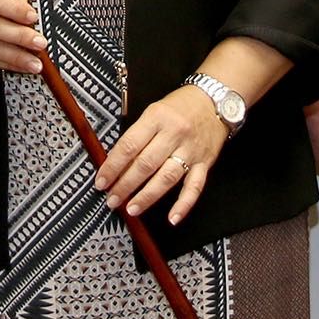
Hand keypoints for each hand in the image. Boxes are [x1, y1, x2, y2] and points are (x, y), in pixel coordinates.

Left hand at [98, 85, 226, 223]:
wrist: (216, 99)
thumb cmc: (181, 105)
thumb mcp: (154, 109)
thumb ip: (138, 133)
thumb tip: (116, 161)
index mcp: (157, 117)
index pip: (129, 145)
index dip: (113, 166)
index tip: (101, 180)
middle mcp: (174, 134)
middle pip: (145, 164)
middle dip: (125, 185)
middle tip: (112, 199)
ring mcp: (190, 150)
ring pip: (167, 177)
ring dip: (147, 196)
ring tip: (132, 208)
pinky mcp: (205, 163)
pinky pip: (194, 187)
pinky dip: (183, 204)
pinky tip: (172, 218)